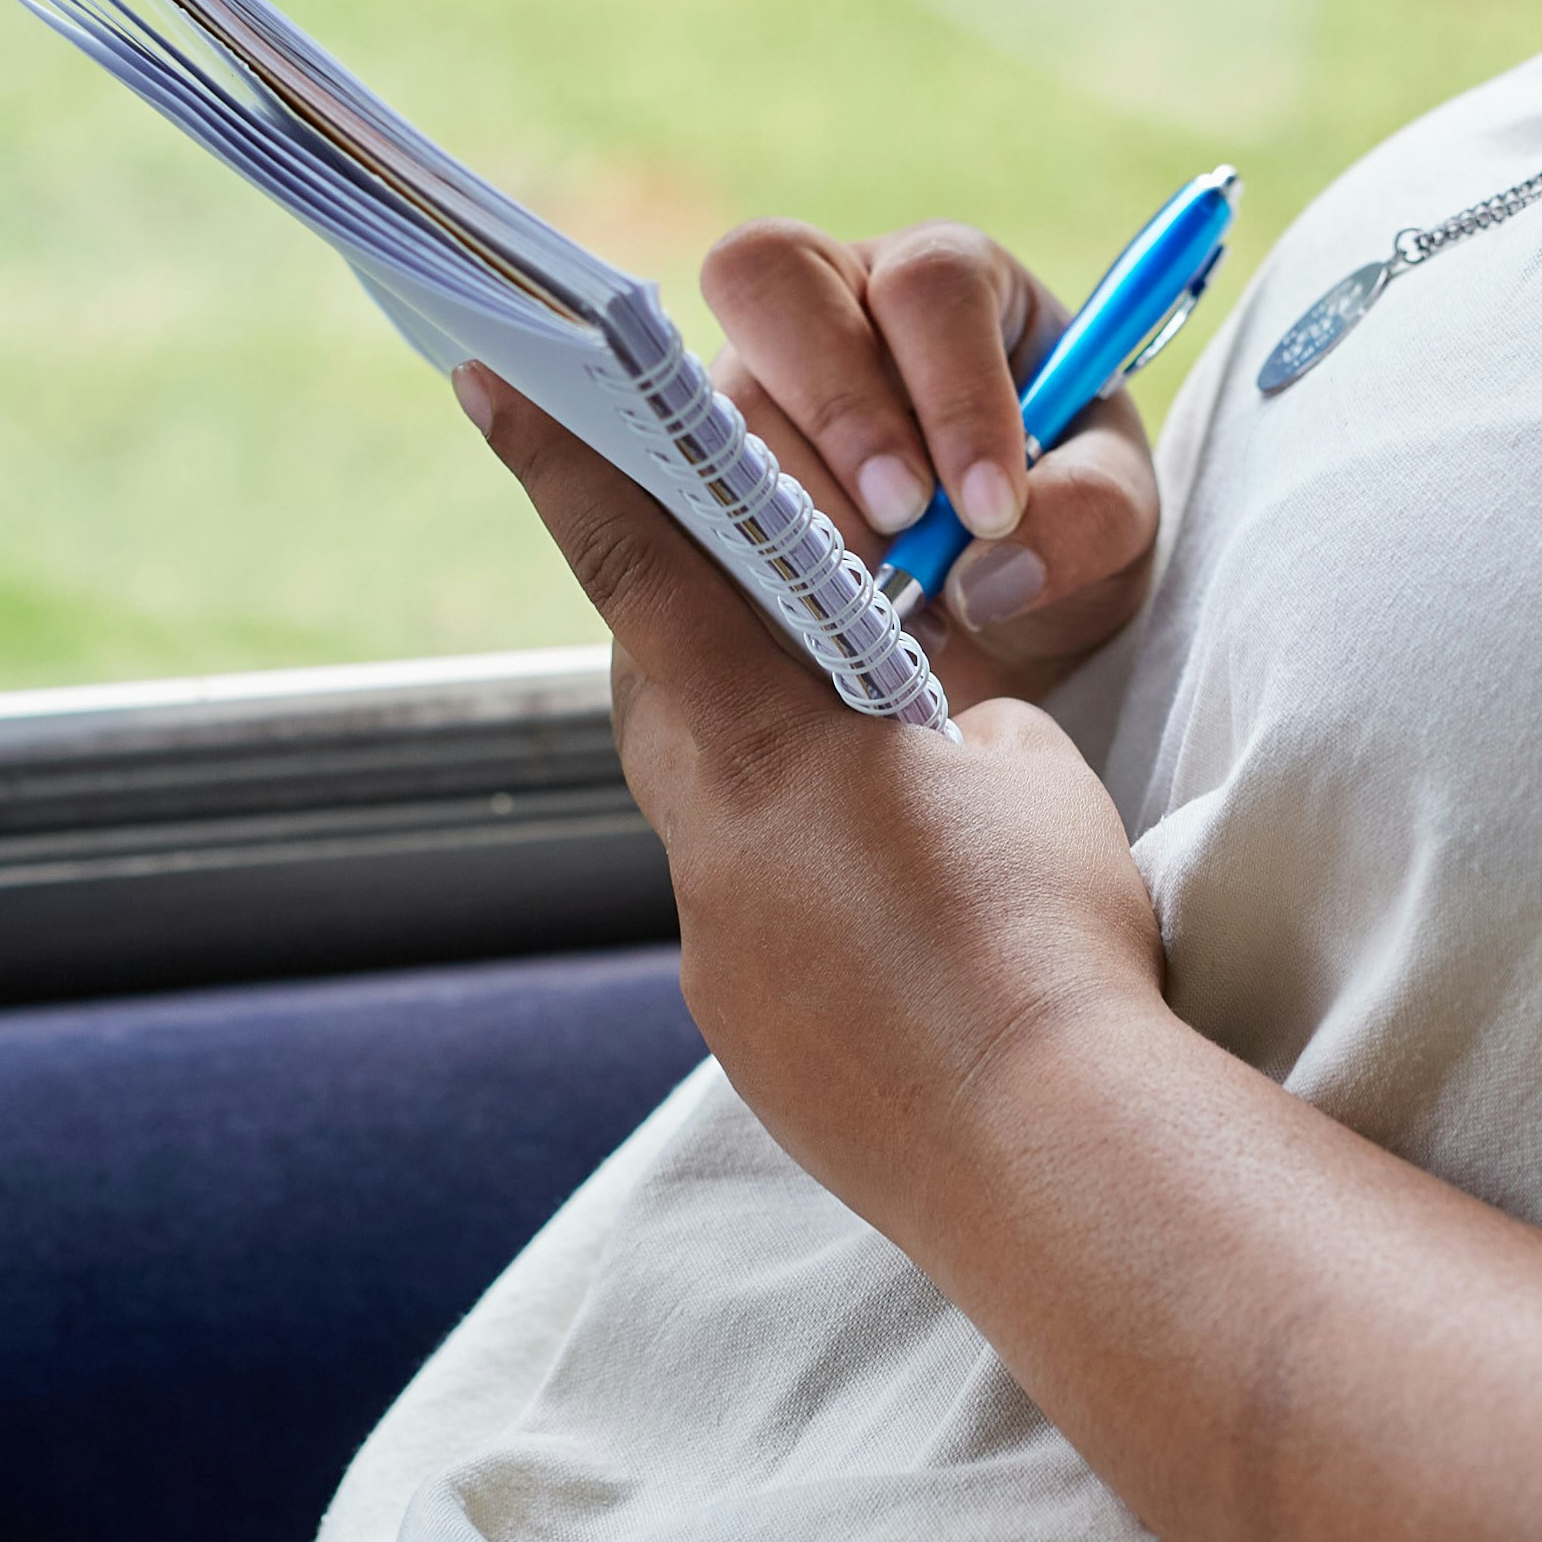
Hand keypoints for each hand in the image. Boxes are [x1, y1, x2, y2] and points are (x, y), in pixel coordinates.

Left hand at [457, 362, 1167, 1227]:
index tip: (491, 385)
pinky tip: (901, 936)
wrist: (1050, 1156)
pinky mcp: (749, 1042)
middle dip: (687, 630)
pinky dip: (816, 909)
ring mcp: (716, 957)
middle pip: (659, 696)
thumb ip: (940, 719)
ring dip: (770, 783)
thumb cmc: (1049, 933)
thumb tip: (903, 746)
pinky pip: (758, 936)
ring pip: (710, 825)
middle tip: (726, 586)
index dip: (570, 467)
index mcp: (763, 743)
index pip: (642, 567)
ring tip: (865, 790)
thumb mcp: (1024, 768)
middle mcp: (706, 846)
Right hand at [697, 218, 1166, 707]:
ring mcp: (752, 374)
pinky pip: (680, 486)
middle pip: (773, 275)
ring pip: (721, 391)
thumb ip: (1083, 521)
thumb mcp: (1115, 516)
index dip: (954, 389)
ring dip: (794, 502)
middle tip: (899, 523)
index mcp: (950, 281)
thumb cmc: (1057, 518)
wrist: (1001, 599)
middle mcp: (833, 299)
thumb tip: (985, 575)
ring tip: (874, 602)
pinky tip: (809, 617)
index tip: (989, 508)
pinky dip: (739, 553)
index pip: (931, 286)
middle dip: (836, 407)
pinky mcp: (705, 462)